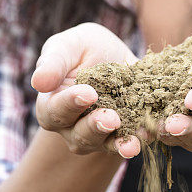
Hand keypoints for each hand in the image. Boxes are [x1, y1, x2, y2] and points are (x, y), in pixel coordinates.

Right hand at [30, 23, 141, 158]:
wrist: (117, 57)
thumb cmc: (83, 50)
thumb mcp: (68, 46)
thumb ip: (54, 62)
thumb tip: (38, 82)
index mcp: (52, 107)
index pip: (55, 111)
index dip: (70, 104)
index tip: (88, 94)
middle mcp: (73, 128)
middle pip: (80, 136)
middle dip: (96, 127)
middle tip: (111, 118)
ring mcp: (100, 137)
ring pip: (106, 145)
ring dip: (120, 144)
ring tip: (133, 143)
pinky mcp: (125, 136)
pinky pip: (133, 141)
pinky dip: (144, 139)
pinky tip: (152, 134)